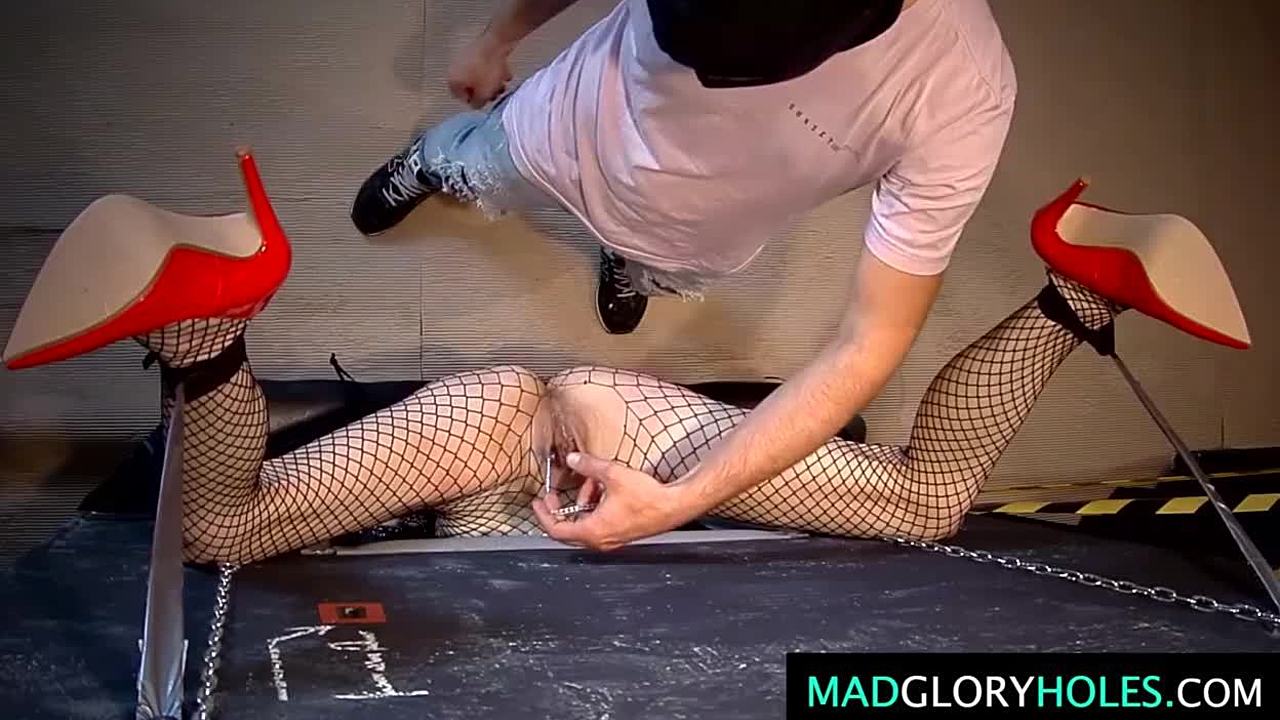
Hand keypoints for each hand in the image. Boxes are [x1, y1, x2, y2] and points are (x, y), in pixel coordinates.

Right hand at [447, 35, 513, 108]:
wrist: (496, 43)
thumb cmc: (487, 72)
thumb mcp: (484, 94)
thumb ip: (478, 103)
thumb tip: (476, 105)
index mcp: (453, 80)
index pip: (460, 97)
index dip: (475, 102)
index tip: (487, 102)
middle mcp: (455, 68)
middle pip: (471, 86)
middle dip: (485, 91)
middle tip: (497, 93)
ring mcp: (465, 57)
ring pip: (479, 75)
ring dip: (491, 82)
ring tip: (504, 84)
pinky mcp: (477, 49)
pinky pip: (484, 65)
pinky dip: (493, 70)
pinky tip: (506, 73)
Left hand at [532, 452, 693, 551]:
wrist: (674, 506)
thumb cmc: (648, 497)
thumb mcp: (612, 474)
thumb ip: (588, 466)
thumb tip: (573, 459)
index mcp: (594, 530)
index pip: (556, 530)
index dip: (543, 515)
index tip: (538, 503)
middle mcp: (600, 539)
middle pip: (568, 529)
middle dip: (561, 508)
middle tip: (555, 495)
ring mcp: (611, 538)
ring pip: (584, 524)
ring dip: (582, 503)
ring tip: (592, 484)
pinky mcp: (621, 533)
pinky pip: (598, 522)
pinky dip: (594, 507)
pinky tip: (604, 489)